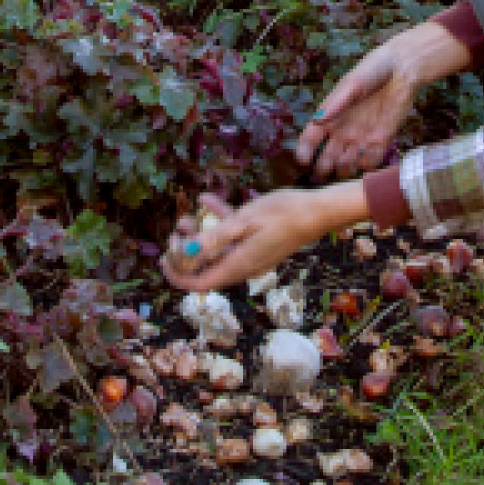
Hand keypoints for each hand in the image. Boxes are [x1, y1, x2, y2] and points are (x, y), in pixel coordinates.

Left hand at [161, 184, 364, 292]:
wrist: (319, 211)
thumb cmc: (283, 214)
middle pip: (206, 269)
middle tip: (177, 229)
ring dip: (201, 237)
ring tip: (189, 215)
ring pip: (218, 253)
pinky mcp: (261, 244)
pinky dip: (221, 224)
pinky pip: (234, 239)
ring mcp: (254, 256)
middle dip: (186, 252)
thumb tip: (184, 252)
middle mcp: (244, 266)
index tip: (164, 256)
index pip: (199, 284)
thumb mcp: (244, 221)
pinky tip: (209, 200)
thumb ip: (213, 238)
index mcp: (238, 266)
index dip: (177, 275)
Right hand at [297, 21, 469, 181]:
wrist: (403, 68)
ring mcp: (362, 137)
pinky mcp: (382, 139)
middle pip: (327, 157)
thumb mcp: (353, 84)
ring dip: (345, 169)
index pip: (310, 138)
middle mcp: (343, 130)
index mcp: (331, 115)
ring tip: (346, 165)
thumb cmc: (373, 70)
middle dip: (323, 167)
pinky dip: (367, 165)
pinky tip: (367, 160)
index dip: (304, 151)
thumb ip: (336, 103)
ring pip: (347, 164)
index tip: (303, 160)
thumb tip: (317, 121)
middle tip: (325, 171)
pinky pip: (371, 160)